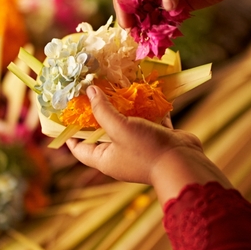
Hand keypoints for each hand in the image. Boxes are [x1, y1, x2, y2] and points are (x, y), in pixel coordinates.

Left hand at [66, 86, 231, 205]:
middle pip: (103, 133)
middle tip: (92, 91)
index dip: (70, 135)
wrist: (184, 163)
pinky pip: (148, 120)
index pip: (80, 149)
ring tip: (116, 86)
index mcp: (106, 159)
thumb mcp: (120, 128)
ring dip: (124, 107)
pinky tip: (144, 91)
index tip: (66, 116)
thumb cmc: (147, 150)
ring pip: (127, 124)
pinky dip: (146, 107)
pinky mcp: (157, 138)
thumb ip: (103, 111)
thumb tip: (90, 92)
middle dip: (98, 113)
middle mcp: (121, 154)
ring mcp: (139, 147)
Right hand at [113, 0, 250, 28]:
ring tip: (148, 40)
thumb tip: (164, 6)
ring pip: (149, 11)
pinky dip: (163, 28)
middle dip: (134, 17)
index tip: (127, 21)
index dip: (122, 0)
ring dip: (148, 25)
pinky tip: (164, 37)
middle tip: (137, 36)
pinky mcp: (181, 3)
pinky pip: (166, 18)